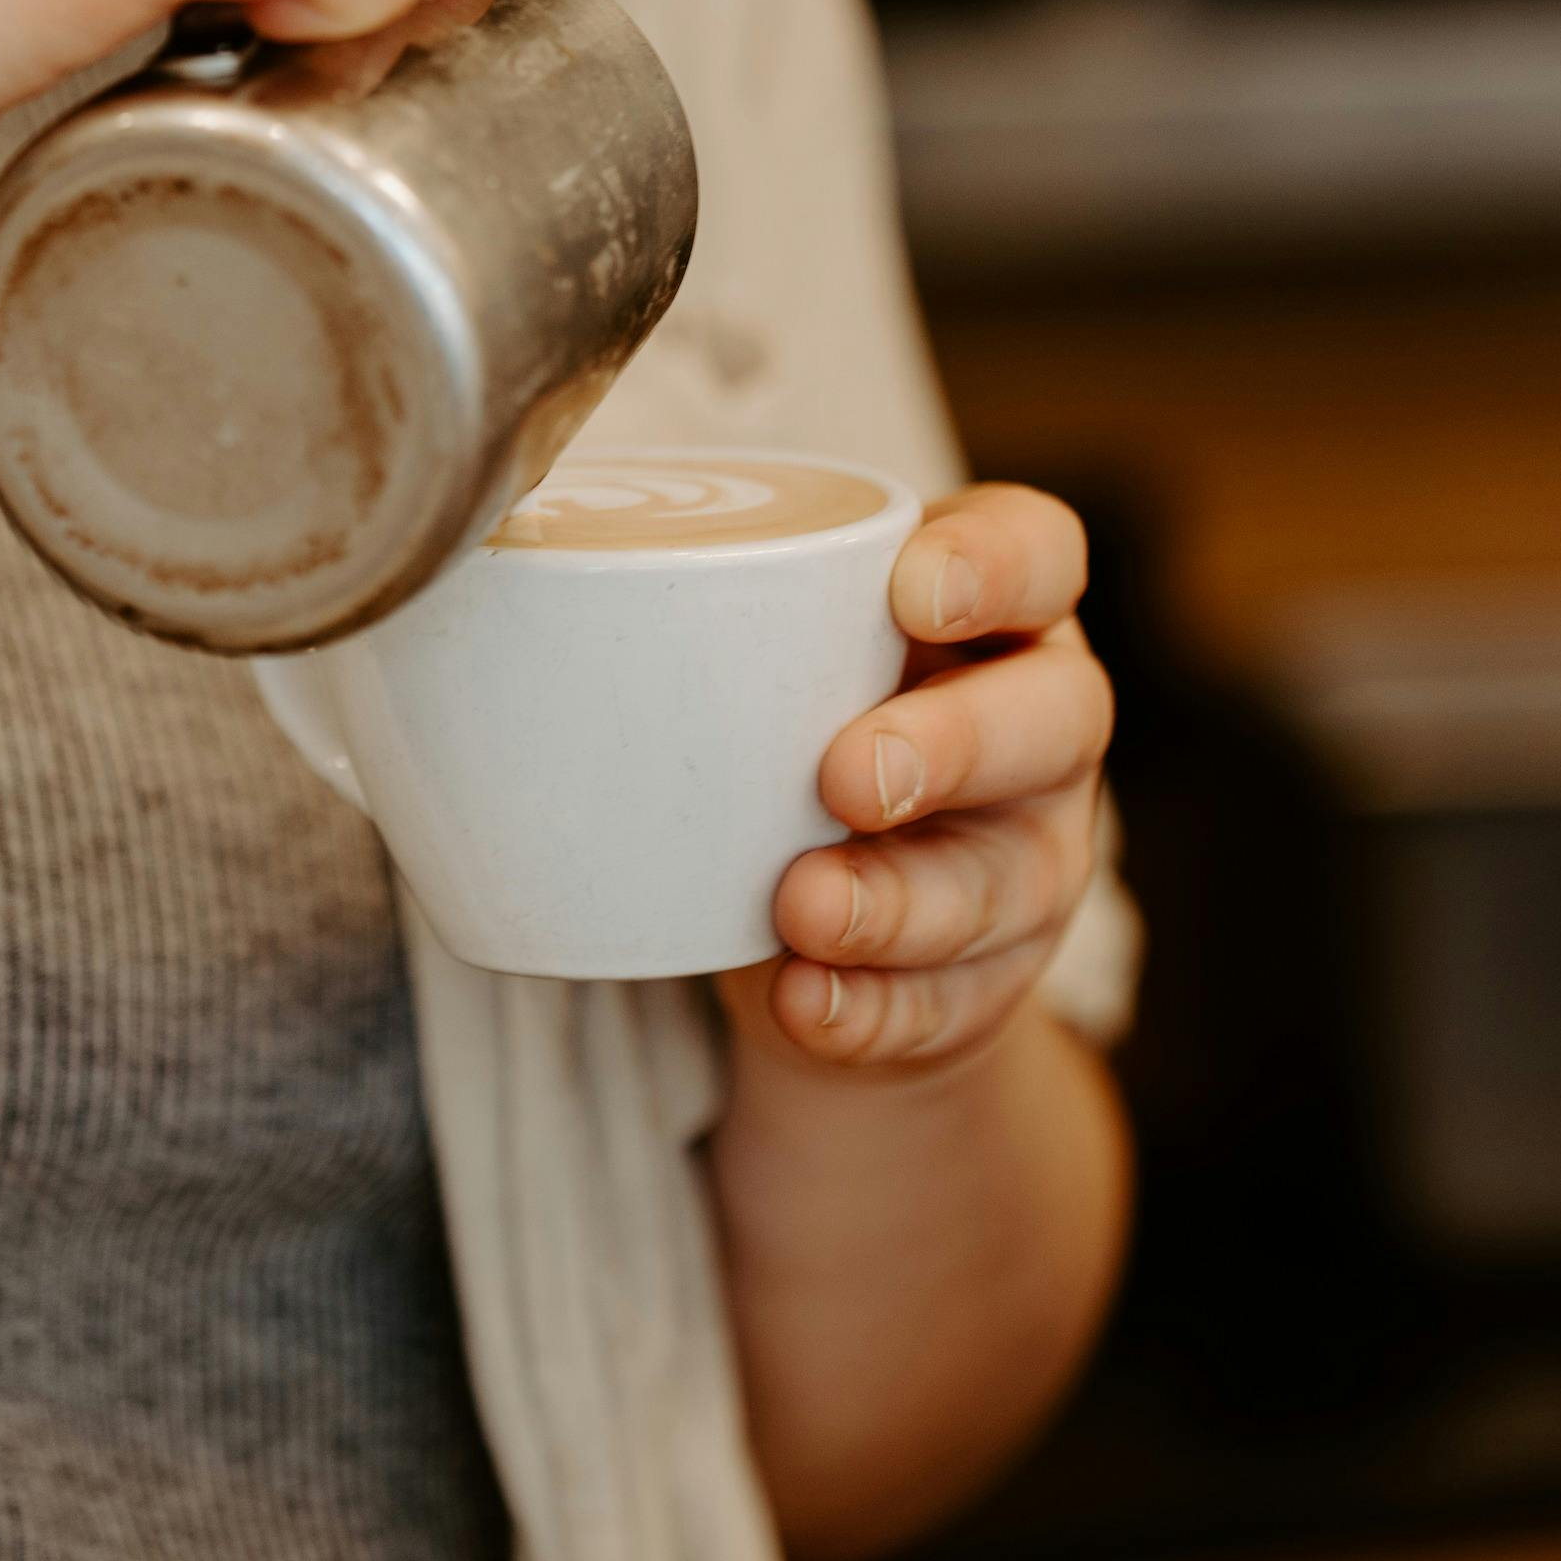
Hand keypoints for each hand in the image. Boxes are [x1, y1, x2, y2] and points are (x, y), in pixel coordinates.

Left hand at [723, 486, 1113, 1073]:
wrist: (817, 915)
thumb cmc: (784, 721)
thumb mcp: (767, 650)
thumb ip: (698, 606)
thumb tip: (504, 572)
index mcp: (995, 611)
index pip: (1041, 553)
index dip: (997, 563)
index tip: (909, 590)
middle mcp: (1041, 725)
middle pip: (1056, 719)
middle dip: (957, 745)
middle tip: (847, 775)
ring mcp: (1030, 858)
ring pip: (1004, 880)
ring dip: (899, 900)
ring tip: (802, 907)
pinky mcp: (989, 979)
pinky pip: (948, 1002)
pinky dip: (871, 1007)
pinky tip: (804, 999)